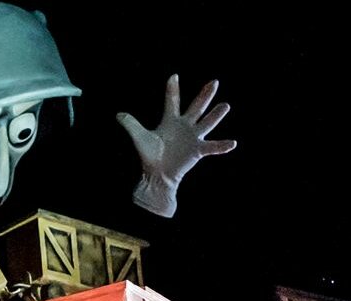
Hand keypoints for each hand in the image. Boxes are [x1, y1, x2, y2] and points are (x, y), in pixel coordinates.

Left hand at [116, 75, 236, 217]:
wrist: (156, 174)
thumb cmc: (149, 156)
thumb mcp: (139, 138)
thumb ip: (131, 125)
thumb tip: (118, 114)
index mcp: (170, 121)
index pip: (172, 101)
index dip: (172, 89)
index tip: (174, 75)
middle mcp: (184, 126)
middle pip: (196, 107)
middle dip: (205, 95)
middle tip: (214, 82)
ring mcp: (193, 137)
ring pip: (207, 123)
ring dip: (216, 115)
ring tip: (226, 106)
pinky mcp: (197, 150)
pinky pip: (212, 147)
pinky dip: (222, 146)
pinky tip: (232, 143)